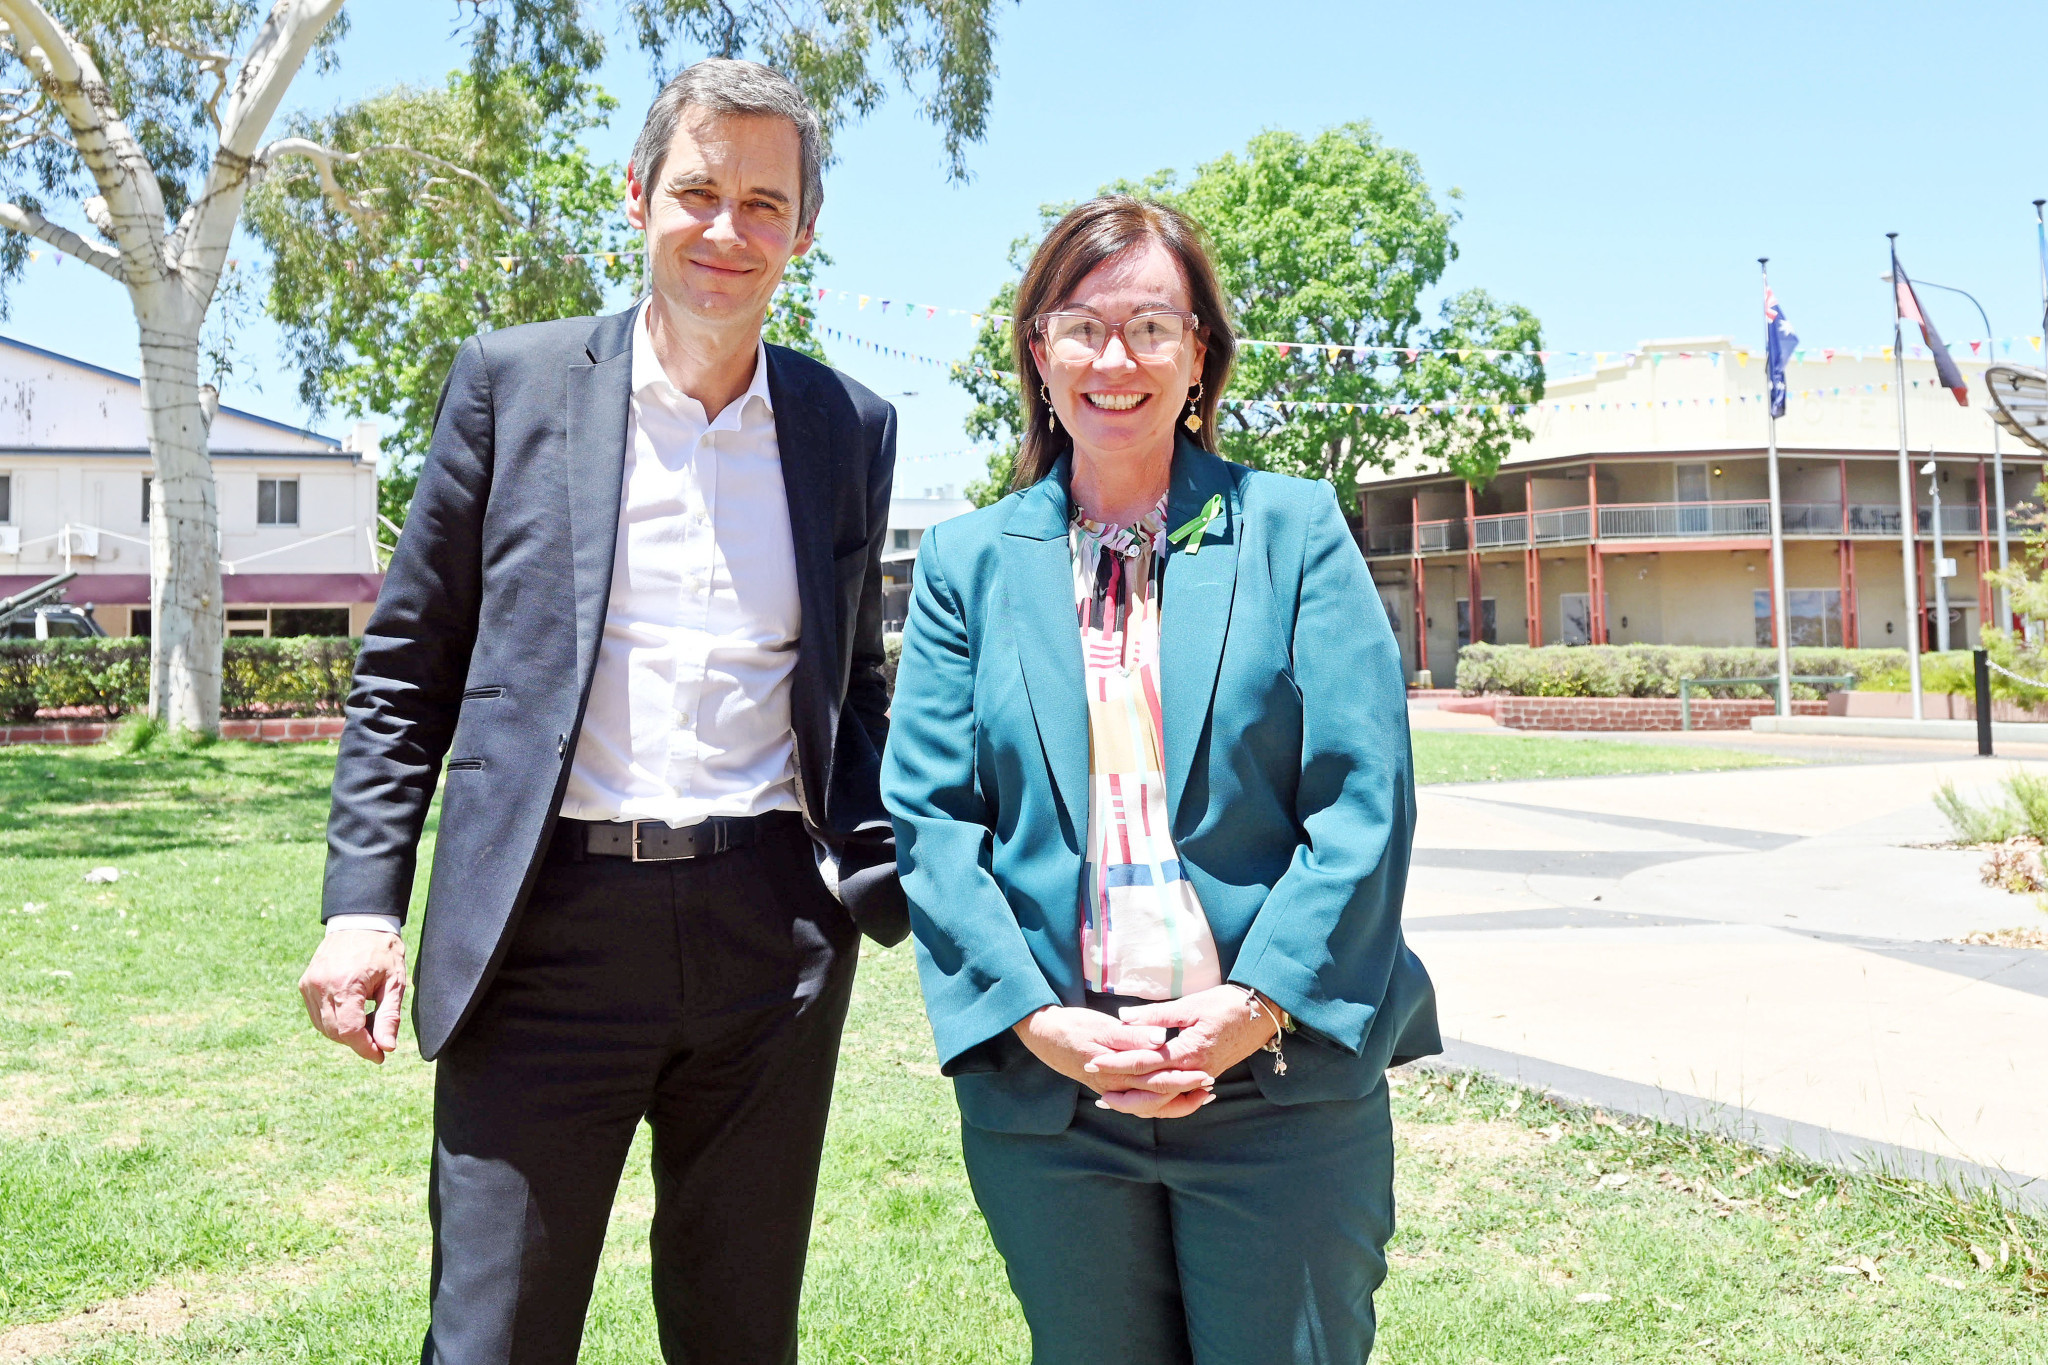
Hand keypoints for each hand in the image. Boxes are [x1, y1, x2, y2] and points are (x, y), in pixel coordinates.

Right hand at [298, 930, 408, 1062]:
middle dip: (357, 1041)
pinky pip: (317, 1014)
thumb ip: (389, 1016)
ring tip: (367, 1020)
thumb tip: (386, 1047)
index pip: (348, 1031)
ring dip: (344, 1032)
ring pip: (323, 1026)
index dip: (365, 1048)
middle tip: (378, 1036)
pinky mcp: (305, 984)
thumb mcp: (394, 982)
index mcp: (345, 984)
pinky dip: (333, 1021)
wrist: (360, 921)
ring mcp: (309, 985)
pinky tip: (351, 1011)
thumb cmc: (382, 949)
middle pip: (334, 1032)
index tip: (381, 1055)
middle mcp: (321, 986)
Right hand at [1013, 1006, 1215, 1118]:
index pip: (1156, 1080)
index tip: (1206, 1073)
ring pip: (1149, 1105)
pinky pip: (1138, 1101)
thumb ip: (1130, 1035)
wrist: (1043, 1035)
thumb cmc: (1072, 1027)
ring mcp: (1112, 1089)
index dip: (1183, 1078)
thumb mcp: (1100, 1026)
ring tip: (1199, 1096)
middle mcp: (1115, 1087)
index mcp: (1116, 1071)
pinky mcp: (1110, 1086)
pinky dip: (1158, 1101)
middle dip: (1185, 1094)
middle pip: (1157, 1098)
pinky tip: (1171, 1096)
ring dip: (1174, 1102)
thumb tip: (1159, 1039)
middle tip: (1210, 1086)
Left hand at [1083, 986, 1277, 1104]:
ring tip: (1115, 1102)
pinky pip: (1180, 1096)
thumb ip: (1155, 1014)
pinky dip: (1162, 1102)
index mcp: (1187, 1052)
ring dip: (1139, 1102)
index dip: (1117, 1062)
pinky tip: (1147, 1101)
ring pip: (1166, 1099)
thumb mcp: (1190, 1005)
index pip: (1144, 1063)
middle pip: (1152, 1090)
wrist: (1262, 1012)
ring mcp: (1202, 1077)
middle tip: (1096, 1092)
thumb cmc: (1227, 1004)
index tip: (1094, 1062)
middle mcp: (1194, 1071)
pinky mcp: (1207, 1075)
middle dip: (1122, 1091)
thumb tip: (1123, 1017)